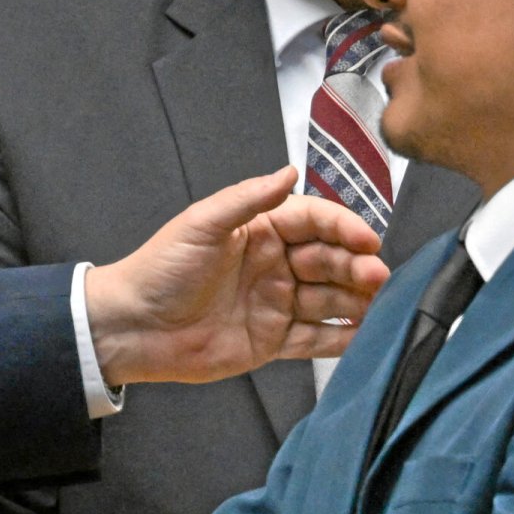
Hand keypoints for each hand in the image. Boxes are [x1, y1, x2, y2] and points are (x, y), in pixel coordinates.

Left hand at [85, 167, 388, 386]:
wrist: (131, 326)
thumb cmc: (159, 269)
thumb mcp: (201, 224)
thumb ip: (248, 199)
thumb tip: (288, 171)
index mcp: (260, 231)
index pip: (314, 222)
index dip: (343, 228)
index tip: (367, 239)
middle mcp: (274, 265)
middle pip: (330, 261)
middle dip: (357, 267)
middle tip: (377, 276)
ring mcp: (276, 304)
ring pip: (329, 300)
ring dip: (357, 302)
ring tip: (381, 306)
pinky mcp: (271, 341)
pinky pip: (314, 340)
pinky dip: (340, 340)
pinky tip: (364, 337)